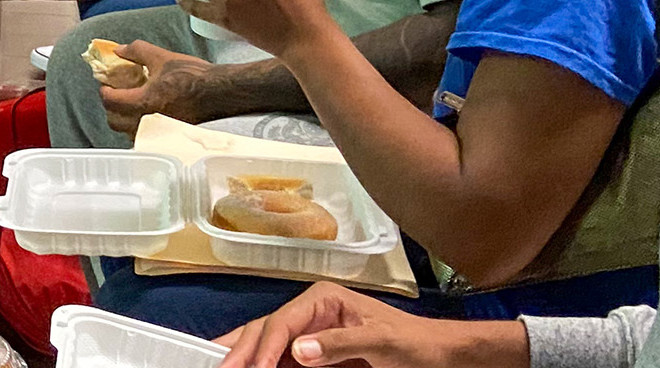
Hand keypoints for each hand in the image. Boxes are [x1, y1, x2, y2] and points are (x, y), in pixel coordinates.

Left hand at [99, 40, 218, 133]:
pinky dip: (139, 127)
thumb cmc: (192, 75)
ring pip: (128, 132)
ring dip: (124, 119)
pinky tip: (147, 114)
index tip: (106, 84)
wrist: (220, 92)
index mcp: (143, 102)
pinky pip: (143, 136)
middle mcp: (147, 121)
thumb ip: (136, 51)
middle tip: (117, 94)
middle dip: (111, 108)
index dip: (105, 91)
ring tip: (131, 104)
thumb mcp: (161, 57)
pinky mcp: (167, 136)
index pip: (110, 101)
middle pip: (114, 121)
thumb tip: (118, 50)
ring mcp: (157, 132)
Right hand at [217, 283, 528, 367]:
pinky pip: (282, 357)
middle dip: (240, 348)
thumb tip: (298, 350)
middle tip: (216, 367)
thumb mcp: (382, 344)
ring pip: (267, 341)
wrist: (443, 355)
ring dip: (244, 354)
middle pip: (267, 328)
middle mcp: (313, 310)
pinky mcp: (317, 351)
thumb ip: (339, 344)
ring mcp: (312, 330)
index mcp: (324, 299)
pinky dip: (263, 363)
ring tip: (216, 363)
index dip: (262, 348)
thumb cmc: (416, 345)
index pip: (283, 323)